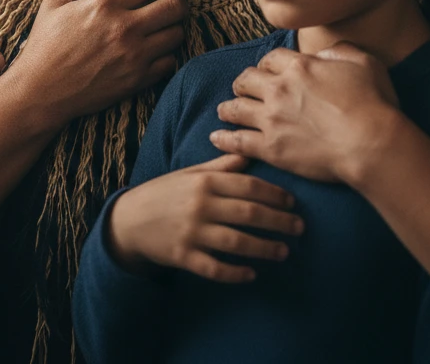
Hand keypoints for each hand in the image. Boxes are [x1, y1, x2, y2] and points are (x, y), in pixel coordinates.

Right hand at [8, 0, 186, 128]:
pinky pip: (170, 62)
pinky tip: (157, 51)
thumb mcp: (54, 4)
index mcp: (105, 5)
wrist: (41, 92)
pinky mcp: (137, 80)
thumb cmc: (45, 46)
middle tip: (175, 1)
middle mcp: (125, 28)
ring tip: (165, 26)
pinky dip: (168, 55)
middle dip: (179, 0)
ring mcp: (134, 56)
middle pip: (174, 7)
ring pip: (176, 34)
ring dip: (174, 27)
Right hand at [107, 155, 301, 281]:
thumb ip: (220, 166)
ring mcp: (192, 232)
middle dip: (278, 221)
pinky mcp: (183, 256)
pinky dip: (235, 273)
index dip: (275, 194)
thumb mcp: (190, 174)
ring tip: (284, 251)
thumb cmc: (165, 193)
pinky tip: (251, 274)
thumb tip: (248, 154)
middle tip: (299, 228)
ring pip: (236, 242)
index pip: (248, 186)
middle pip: (249, 213)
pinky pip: (214, 268)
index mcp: (205, 181)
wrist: (129, 219)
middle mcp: (200, 205)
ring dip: (264, 248)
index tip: (293, 202)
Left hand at [210, 42, 399, 184]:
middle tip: (242, 89)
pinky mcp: (271, 147)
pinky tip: (216, 137)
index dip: (266, 65)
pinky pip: (237, 140)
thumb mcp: (362, 62)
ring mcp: (272, 119)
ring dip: (229, 107)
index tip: (265, 71)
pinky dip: (224, 138)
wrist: (371, 144)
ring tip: (224, 110)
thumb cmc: (373, 104)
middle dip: (243, 83)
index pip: (269, 59)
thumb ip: (340, 52)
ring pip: (236, 108)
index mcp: (299, 67)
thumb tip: (325, 54)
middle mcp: (279, 89)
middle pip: (246, 80)